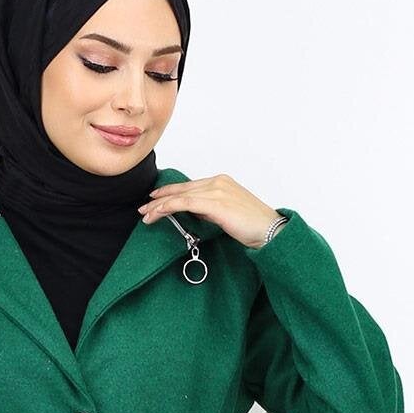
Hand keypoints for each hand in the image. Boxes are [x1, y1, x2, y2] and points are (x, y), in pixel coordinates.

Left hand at [137, 173, 279, 248]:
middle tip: (144, 208)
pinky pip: (184, 203)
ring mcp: (216, 190)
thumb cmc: (254, 226)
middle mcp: (217, 182)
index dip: (171, 192)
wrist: (269, 230)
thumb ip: (211, 210)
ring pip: (180, 196)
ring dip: (160, 206)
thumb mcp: (228, 214)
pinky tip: (158, 214)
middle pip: (182, 189)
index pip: (190, 187)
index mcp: (221, 182)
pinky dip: (168, 207)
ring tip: (146, 215)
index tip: (156, 199)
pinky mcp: (214, 202)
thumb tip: (195, 213)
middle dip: (160, 198)